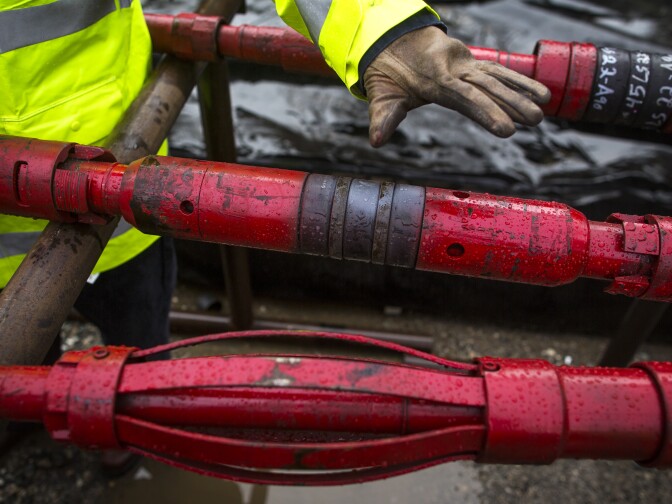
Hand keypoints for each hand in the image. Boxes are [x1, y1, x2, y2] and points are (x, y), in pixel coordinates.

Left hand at [363, 27, 550, 146]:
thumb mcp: (381, 93)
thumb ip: (383, 117)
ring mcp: (466, 64)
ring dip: (521, 92)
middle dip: (511, 103)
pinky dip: (519, 81)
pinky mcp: (473, 64)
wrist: (393, 38)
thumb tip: (375, 141)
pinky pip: (499, 72)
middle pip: (487, 87)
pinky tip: (541, 93)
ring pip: (497, 77)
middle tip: (535, 120)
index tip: (506, 129)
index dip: (486, 111)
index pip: (464, 97)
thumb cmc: (388, 71)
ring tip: (544, 110)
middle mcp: (455, 69)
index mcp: (435, 78)